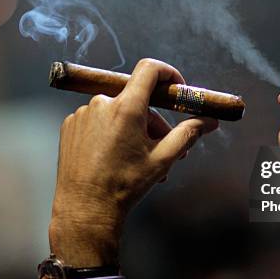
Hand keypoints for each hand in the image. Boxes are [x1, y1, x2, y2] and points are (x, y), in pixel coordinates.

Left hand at [49, 58, 218, 266]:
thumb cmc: (124, 185)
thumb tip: (210, 121)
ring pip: (117, 112)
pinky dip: (110, 132)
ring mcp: (83, 114)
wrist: (85, 209)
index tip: (177, 89)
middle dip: (154, 120)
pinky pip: (97, 120)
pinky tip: (113, 158)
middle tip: (163, 146)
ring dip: (133, 129)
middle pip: (137, 99)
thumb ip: (188, 134)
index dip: (168, 74)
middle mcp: (102, 104)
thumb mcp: (163, 159)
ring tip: (138, 160)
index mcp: (127, 108)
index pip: (150, 69)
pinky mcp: (70, 126)